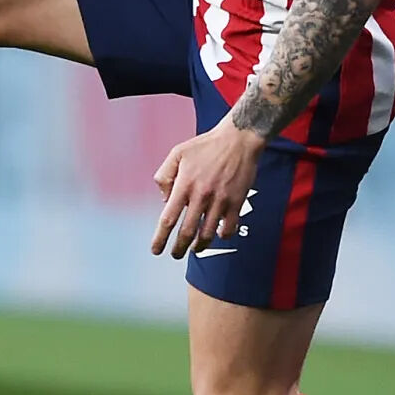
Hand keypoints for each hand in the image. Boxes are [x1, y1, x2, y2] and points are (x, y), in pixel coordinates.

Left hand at [151, 118, 266, 258]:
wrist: (238, 139)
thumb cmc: (204, 146)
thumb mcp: (176, 154)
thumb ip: (164, 176)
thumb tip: (164, 201)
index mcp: (184, 185)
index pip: (168, 218)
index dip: (160, 238)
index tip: (155, 250)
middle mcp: (201, 196)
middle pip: (187, 232)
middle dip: (178, 248)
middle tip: (174, 255)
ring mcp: (221, 200)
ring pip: (208, 234)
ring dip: (199, 246)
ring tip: (193, 249)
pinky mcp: (237, 202)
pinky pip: (229, 228)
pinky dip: (222, 236)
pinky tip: (217, 235)